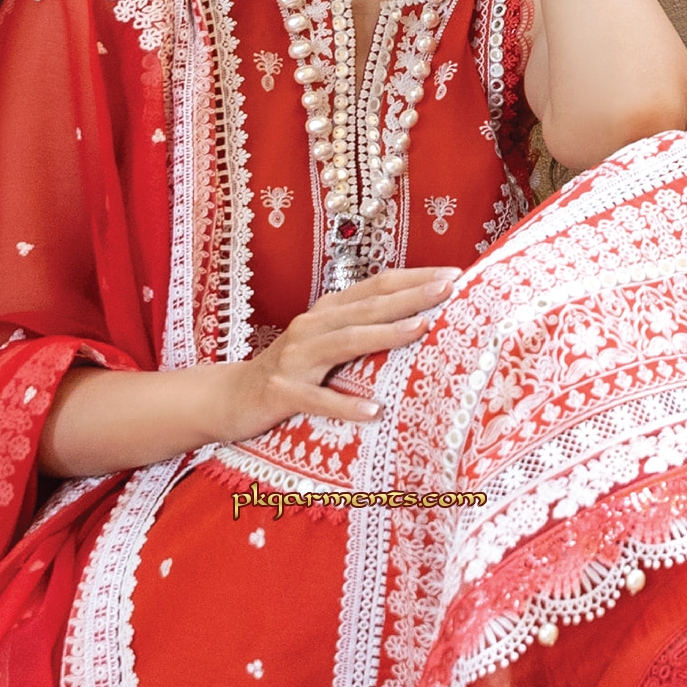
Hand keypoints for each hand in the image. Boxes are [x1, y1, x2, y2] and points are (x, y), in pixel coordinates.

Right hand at [214, 266, 455, 442]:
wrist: (231, 397)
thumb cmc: (292, 372)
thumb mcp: (326, 345)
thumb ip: (362, 331)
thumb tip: (419, 322)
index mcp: (328, 313)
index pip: (377, 286)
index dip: (414, 278)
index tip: (455, 274)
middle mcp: (312, 327)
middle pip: (368, 307)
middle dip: (410, 297)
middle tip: (448, 288)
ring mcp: (296, 359)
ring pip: (345, 342)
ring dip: (384, 335)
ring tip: (421, 330)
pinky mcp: (282, 392)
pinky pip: (317, 400)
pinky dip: (345, 405)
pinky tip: (374, 411)